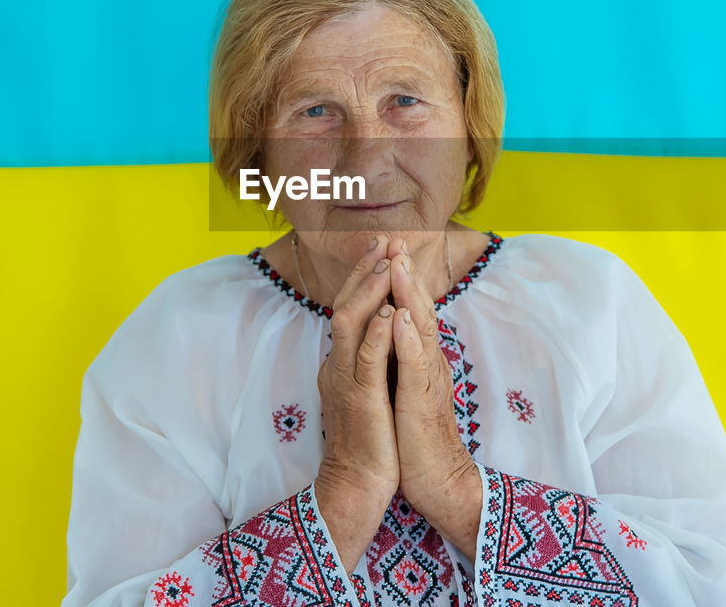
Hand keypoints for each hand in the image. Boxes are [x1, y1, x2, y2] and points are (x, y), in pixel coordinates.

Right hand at [314, 235, 399, 569]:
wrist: (356, 486)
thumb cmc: (369, 440)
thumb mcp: (370, 390)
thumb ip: (372, 359)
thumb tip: (384, 328)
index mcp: (343, 362)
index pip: (350, 308)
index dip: (364, 276)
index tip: (382, 247)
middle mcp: (339, 365)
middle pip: (345, 304)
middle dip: (366, 271)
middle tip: (384, 240)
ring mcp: (346, 381)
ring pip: (350, 324)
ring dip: (370, 291)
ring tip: (386, 263)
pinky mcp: (360, 401)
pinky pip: (365, 362)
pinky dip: (375, 335)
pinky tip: (386, 313)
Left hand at [387, 238, 482, 556]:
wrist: (437, 479)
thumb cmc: (416, 435)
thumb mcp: (403, 387)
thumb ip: (399, 358)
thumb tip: (385, 332)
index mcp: (419, 357)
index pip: (409, 310)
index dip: (399, 280)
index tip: (387, 248)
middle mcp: (427, 361)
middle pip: (418, 308)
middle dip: (405, 274)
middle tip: (396, 239)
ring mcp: (428, 379)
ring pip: (419, 328)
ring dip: (408, 294)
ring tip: (399, 263)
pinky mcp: (422, 401)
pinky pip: (415, 365)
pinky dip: (408, 338)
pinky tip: (399, 317)